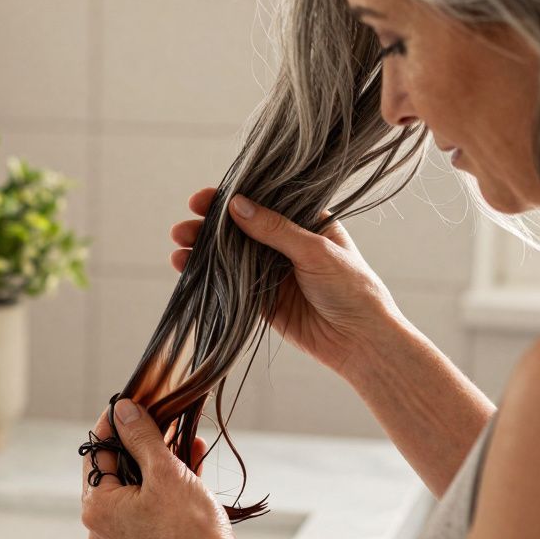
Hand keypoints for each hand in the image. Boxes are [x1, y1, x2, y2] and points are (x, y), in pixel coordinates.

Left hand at [80, 397, 255, 538]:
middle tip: (160, 418)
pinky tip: (193, 462)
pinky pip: (154, 507)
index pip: (96, 454)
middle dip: (144, 443)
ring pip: (139, 489)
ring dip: (162, 462)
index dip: (112, 425)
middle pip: (117, 472)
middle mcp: (105, 528)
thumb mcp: (164, 471)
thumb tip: (123, 411)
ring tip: (186, 438)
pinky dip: (170, 486)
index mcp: (97, 509)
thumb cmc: (189, 528)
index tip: (128, 404)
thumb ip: (140, 437)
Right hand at [170, 188, 406, 376]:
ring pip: (230, 254)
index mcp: (306, 221)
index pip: (263, 201)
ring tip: (179, 244)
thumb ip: (274, 229)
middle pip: (240, 227)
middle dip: (209, 224)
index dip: (231, 197)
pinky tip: (184, 266)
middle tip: (185, 225)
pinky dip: (207, 275)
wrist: (360, 341)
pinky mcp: (261, 299)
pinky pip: (229, 283)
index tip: (203, 199)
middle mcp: (286, 243)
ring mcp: (271, 271)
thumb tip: (236, 205)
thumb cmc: (352, 289)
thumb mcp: (315, 251)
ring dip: (203, 248)